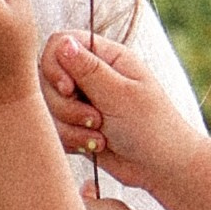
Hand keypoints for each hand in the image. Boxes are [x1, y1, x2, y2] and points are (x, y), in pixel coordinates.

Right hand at [41, 28, 200, 199]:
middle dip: (65, 104)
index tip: (68, 88)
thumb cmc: (150, 126)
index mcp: (107, 57)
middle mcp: (92, 76)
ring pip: (50, 106)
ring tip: (99, 136)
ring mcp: (83, 101)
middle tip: (94, 119)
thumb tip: (63, 42)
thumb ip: (88, 69)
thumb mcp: (120, 94)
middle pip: (49, 78)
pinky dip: (71, 140)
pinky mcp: (77, 126)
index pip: (60, 44)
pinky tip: (94, 146)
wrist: (162, 168)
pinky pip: (56, 129)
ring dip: (70, 126)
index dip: (55, 65)